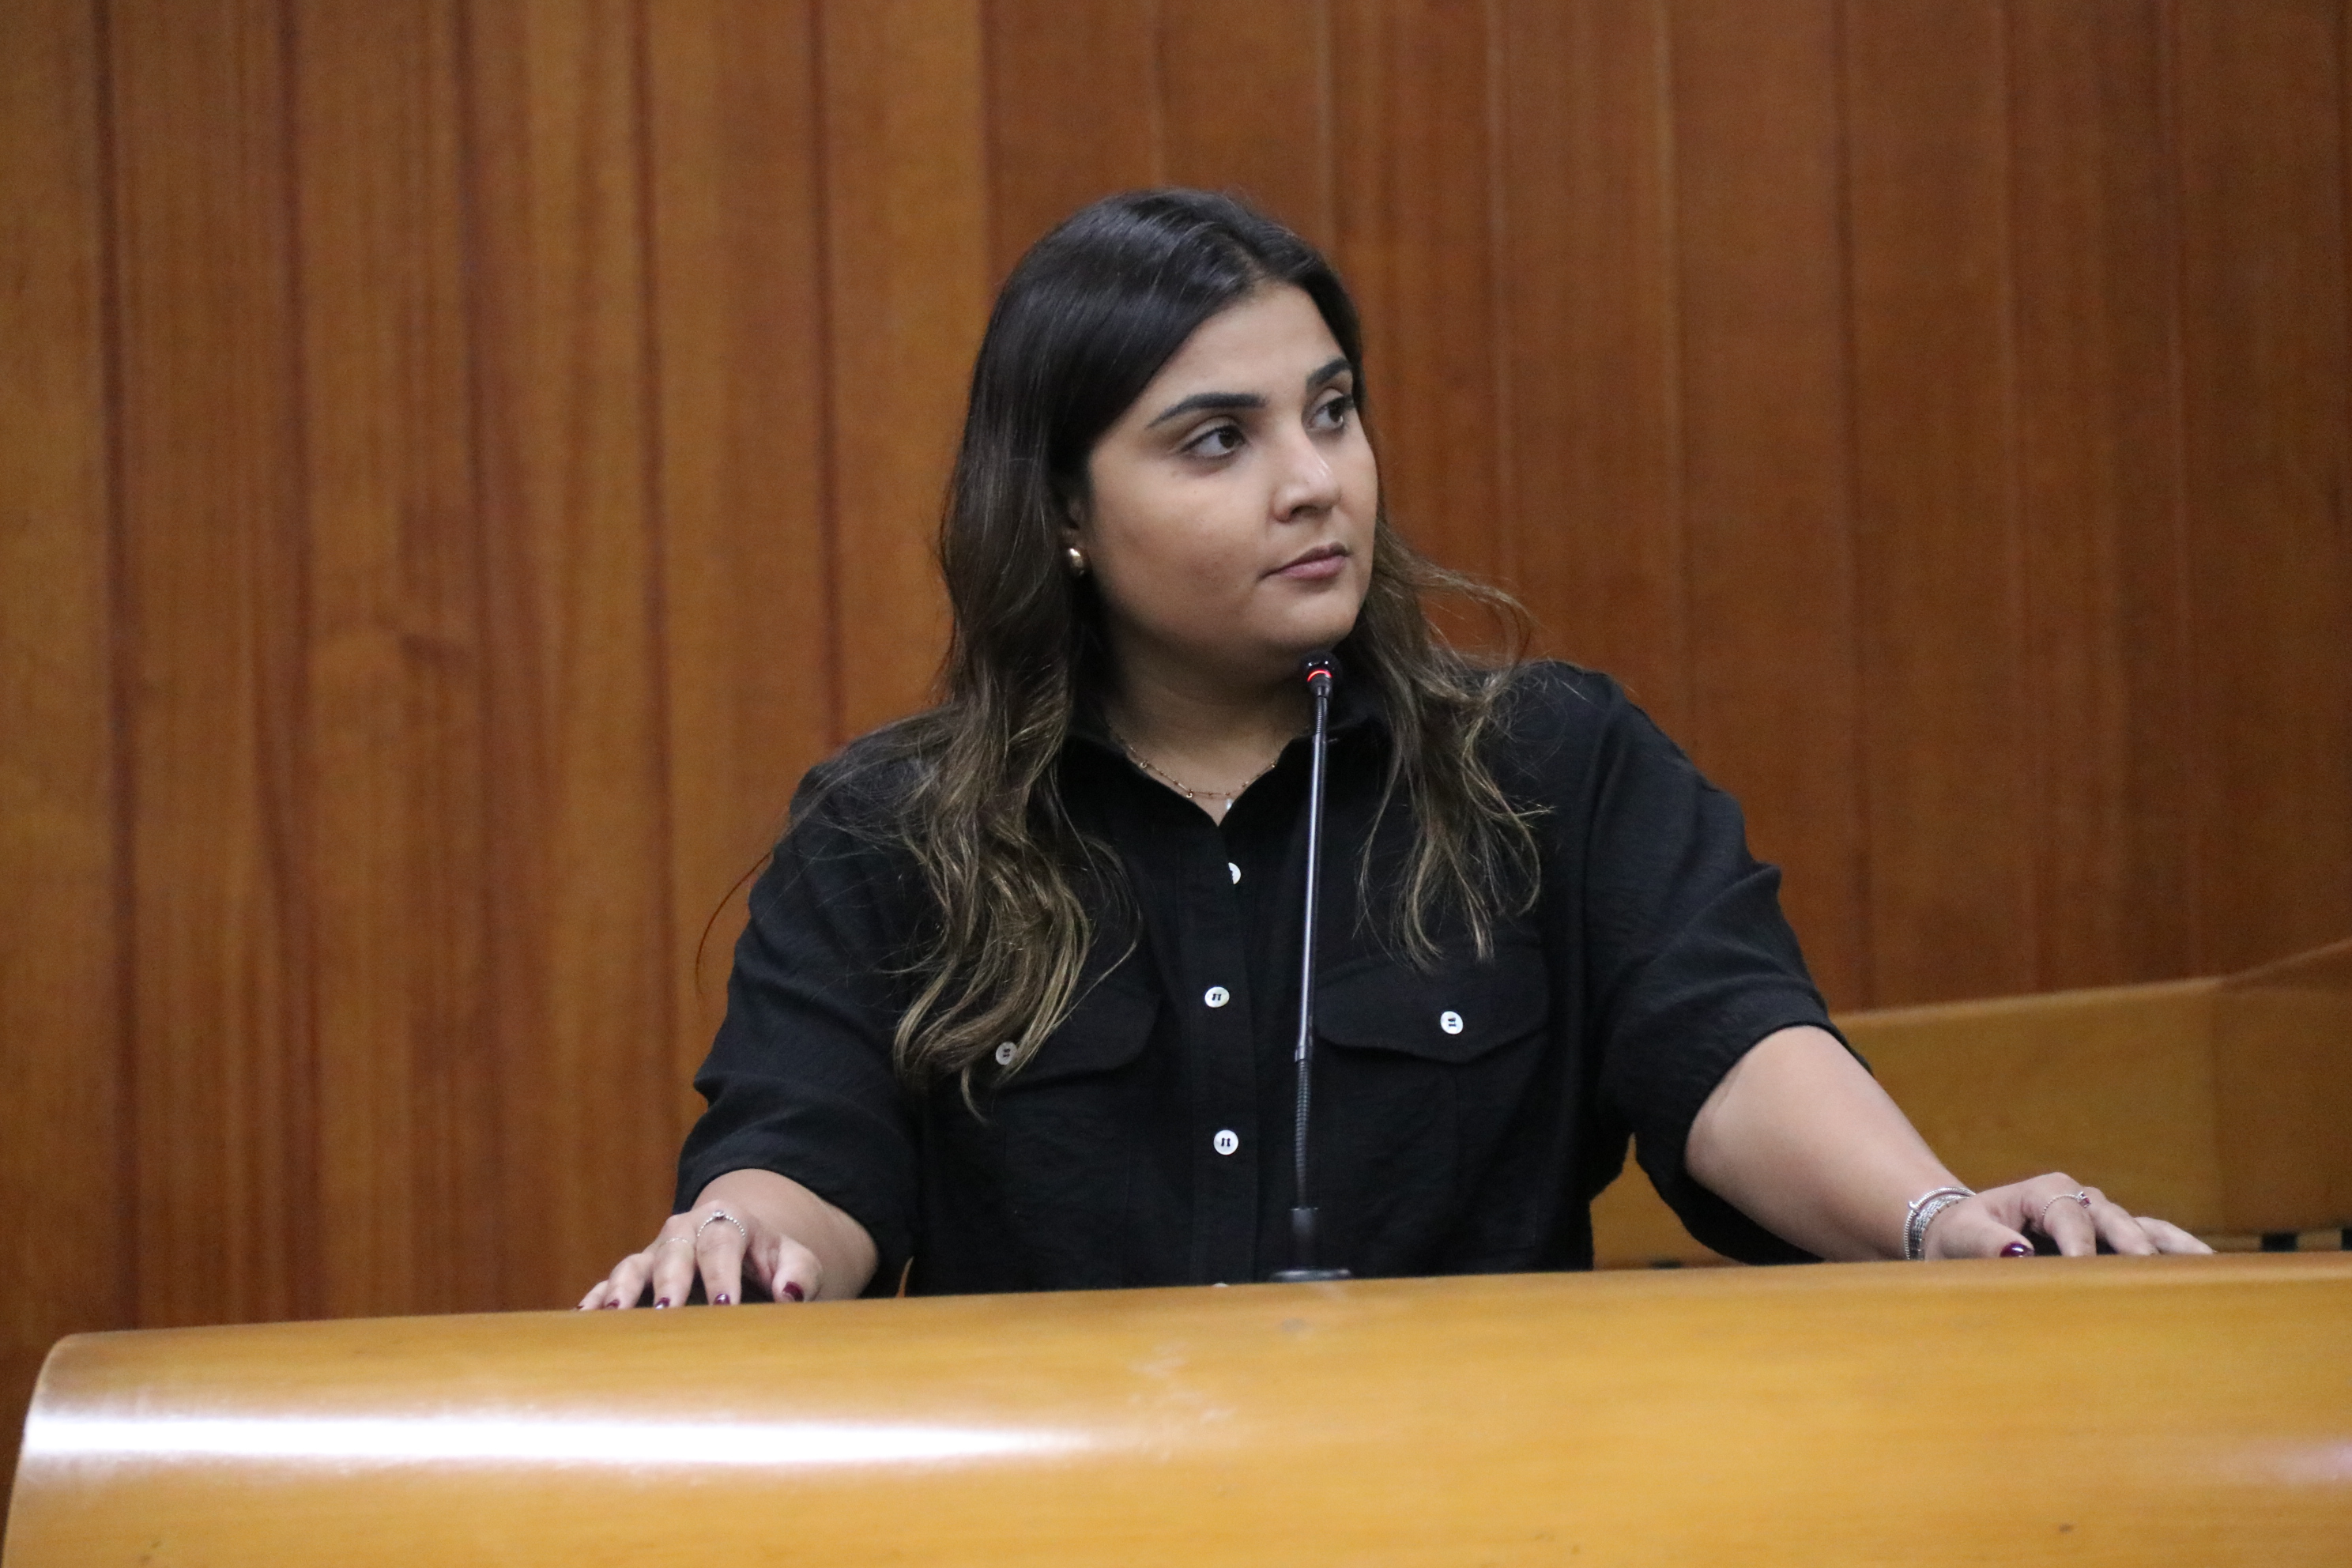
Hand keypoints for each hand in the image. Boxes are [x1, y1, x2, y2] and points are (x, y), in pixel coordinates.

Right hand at [576, 1169, 875, 1308]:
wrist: (741, 1246)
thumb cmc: (772, 1260)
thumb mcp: (796, 1261)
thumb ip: (799, 1274)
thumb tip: (790, 1296)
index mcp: (727, 1221)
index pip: (723, 1244)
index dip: (723, 1275)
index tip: (725, 1308)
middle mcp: (684, 1231)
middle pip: (674, 1252)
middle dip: (670, 1281)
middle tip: (668, 1311)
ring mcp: (655, 1252)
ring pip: (633, 1266)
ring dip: (623, 1290)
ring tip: (615, 1316)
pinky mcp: (633, 1274)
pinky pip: (609, 1284)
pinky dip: (596, 1299)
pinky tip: (584, 1320)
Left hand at [1922, 1173, 2213, 1259]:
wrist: (1966, 1237)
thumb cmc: (1962, 1234)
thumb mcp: (1964, 1234)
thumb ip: (1987, 1242)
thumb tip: (2019, 1252)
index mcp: (2046, 1191)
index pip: (2070, 1216)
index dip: (2080, 1243)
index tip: (2086, 1268)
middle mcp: (2082, 1200)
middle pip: (2115, 1220)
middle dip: (2133, 1245)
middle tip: (2149, 1271)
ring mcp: (2104, 1220)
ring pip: (2145, 1230)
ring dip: (2172, 1249)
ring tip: (2208, 1269)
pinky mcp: (2115, 1242)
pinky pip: (2152, 1246)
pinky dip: (2177, 1258)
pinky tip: (2209, 1276)